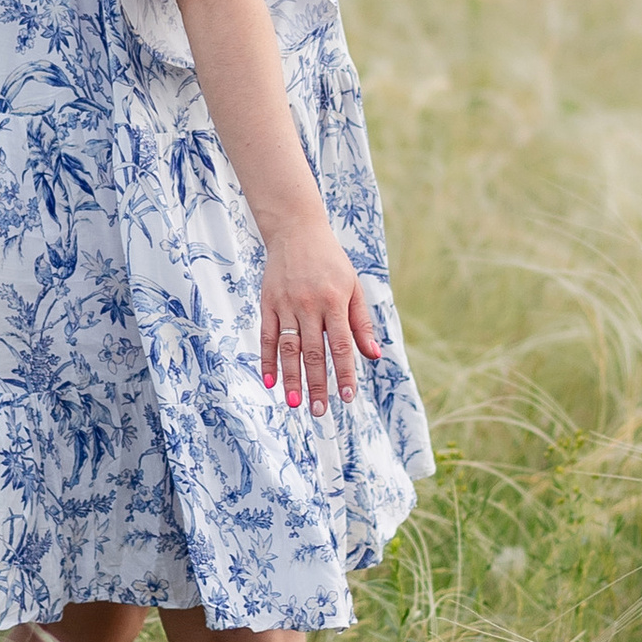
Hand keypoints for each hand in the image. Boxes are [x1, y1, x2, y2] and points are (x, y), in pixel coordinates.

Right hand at [258, 216, 381, 418]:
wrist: (296, 230)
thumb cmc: (331, 262)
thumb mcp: (353, 287)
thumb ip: (361, 323)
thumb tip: (374, 356)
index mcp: (334, 301)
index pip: (342, 345)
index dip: (345, 373)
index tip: (348, 397)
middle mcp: (309, 304)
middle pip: (314, 352)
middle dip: (316, 384)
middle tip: (319, 411)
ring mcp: (286, 304)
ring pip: (288, 348)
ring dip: (291, 377)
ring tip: (294, 403)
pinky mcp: (267, 302)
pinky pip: (266, 336)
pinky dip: (266, 360)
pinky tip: (270, 381)